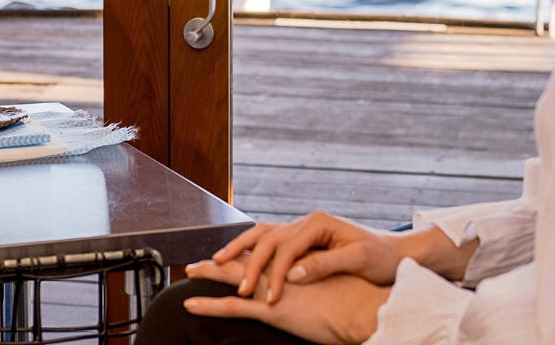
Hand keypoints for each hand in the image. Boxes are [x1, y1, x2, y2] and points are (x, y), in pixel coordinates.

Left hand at [183, 257, 388, 344]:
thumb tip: (308, 272)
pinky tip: (193, 304)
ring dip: (210, 272)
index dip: (248, 248)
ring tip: (190, 272)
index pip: (268, 246)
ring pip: (234, 274)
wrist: (364, 309)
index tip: (234, 252)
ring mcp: (275, 286)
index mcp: (299, 256)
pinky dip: (212, 303)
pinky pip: (234, 305)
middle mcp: (283, 266)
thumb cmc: (357, 296)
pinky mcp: (272, 307)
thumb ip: (319, 271)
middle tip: (201, 260)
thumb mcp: (336, 278)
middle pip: (246, 254)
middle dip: (223, 255)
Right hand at [209, 211, 410, 303]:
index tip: (270, 297)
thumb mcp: (357, 260)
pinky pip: (270, 240)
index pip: (287, 248)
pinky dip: (251, 248)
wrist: (394, 251)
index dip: (276, 274)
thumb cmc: (379, 256)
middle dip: (248, 262)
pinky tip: (236, 257)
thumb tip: (295, 274)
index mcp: (319, 223)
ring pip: (262, 234)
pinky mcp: (303, 239)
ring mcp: (303, 228)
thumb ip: (324, 264)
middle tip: (236, 286)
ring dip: (239, 248)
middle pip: (268, 238)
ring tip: (216, 260)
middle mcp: (307, 222)